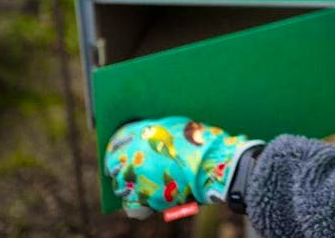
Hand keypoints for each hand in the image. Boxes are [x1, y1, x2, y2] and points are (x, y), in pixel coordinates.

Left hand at [104, 116, 262, 218]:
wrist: (219, 164)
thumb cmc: (202, 143)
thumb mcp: (177, 127)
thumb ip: (156, 133)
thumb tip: (143, 139)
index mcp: (142, 134)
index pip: (117, 141)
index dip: (117, 149)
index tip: (118, 155)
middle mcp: (135, 154)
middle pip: (115, 165)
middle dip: (119, 169)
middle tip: (129, 174)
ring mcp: (139, 178)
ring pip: (120, 187)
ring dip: (128, 188)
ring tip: (142, 188)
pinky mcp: (147, 199)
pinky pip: (132, 207)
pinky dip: (137, 207)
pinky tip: (145, 203)